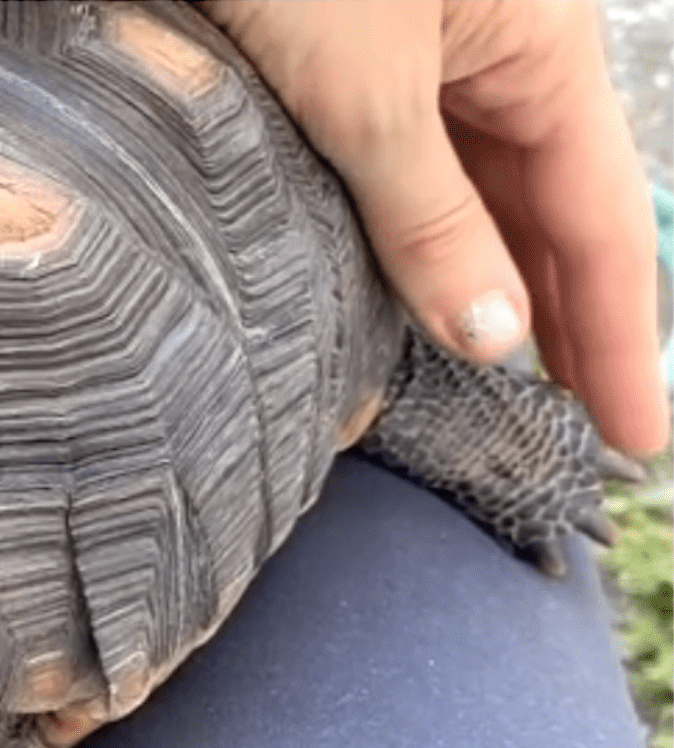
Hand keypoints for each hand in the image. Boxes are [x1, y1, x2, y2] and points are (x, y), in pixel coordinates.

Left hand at [204, 0, 667, 454]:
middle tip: (580, 440)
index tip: (639, 442)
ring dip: (492, 291)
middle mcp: (502, 59)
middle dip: (567, 326)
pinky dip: (421, 242)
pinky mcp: (357, 66)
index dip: (621, 339)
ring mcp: (430, 63)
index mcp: (542, 55)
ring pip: (480, 198)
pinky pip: (411, 172)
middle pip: (551, 217)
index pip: (604, 227)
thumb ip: (429, 216)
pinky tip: (415, 301)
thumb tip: (497, 339)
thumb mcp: (362, 92)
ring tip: (507, 394)